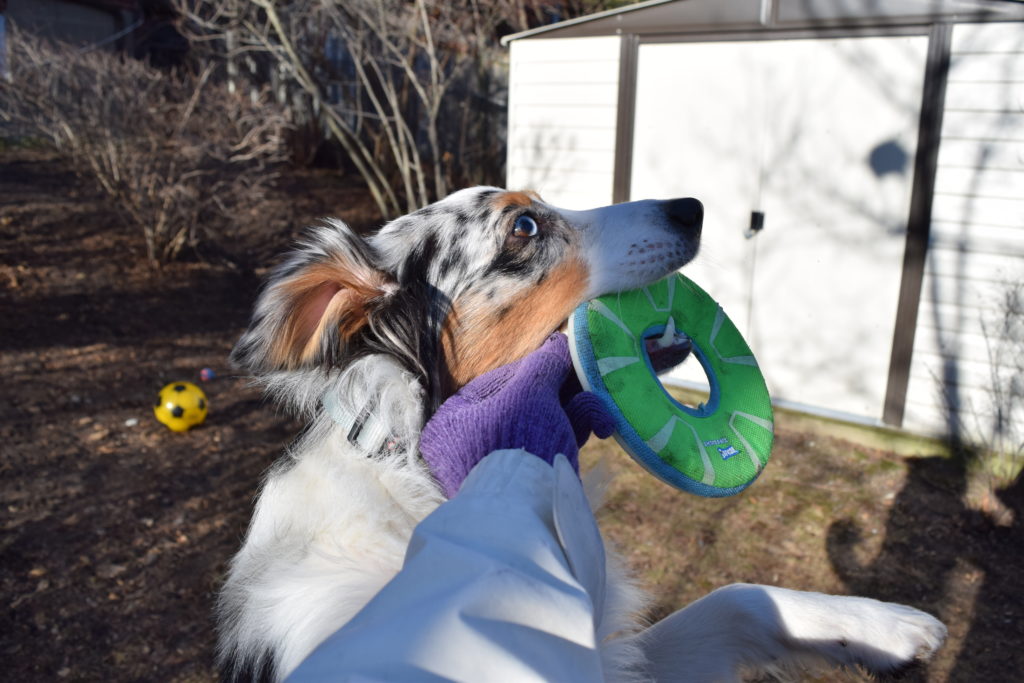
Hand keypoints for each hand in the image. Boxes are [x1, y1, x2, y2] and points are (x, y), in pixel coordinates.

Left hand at [420, 333, 614, 497]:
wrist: (530, 514)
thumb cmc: (519, 443)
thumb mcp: (532, 392)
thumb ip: (546, 362)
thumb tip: (561, 342)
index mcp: (455, 418)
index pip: (506, 380)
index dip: (544, 369)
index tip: (574, 361)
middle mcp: (468, 443)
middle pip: (528, 404)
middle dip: (567, 398)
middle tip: (593, 393)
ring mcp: (496, 466)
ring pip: (544, 425)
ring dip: (577, 415)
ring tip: (600, 421)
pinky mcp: (523, 483)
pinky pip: (550, 448)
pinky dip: (573, 436)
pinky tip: (599, 429)